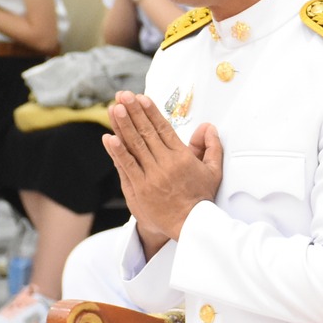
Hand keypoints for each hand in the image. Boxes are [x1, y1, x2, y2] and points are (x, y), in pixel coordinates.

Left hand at [101, 90, 222, 251]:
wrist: (189, 226)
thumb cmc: (199, 198)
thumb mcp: (213, 171)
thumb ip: (211, 147)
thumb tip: (208, 127)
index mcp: (181, 158)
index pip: (163, 129)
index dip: (150, 112)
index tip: (141, 98)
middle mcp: (164, 165)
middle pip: (146, 133)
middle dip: (133, 112)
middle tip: (123, 96)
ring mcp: (150, 177)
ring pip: (134, 147)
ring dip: (122, 126)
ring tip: (114, 109)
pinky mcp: (138, 190)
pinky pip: (126, 168)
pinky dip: (117, 152)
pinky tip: (108, 138)